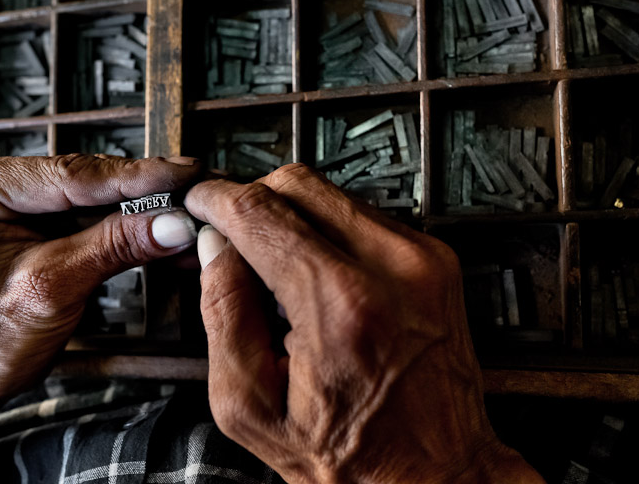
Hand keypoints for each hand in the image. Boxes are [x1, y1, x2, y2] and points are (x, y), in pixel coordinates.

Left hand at [0, 153, 200, 407]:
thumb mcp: (53, 289)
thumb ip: (114, 247)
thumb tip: (173, 223)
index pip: (69, 174)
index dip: (134, 176)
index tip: (182, 173)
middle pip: (87, 180)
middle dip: (146, 191)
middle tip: (198, 189)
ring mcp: (16, 199)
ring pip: (98, 197)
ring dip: (146, 210)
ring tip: (192, 212)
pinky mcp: (39, 220)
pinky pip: (95, 218)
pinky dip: (132, 229)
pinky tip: (169, 234)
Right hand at [186, 164, 543, 483]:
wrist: (440, 471)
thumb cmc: (353, 455)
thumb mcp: (252, 407)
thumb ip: (223, 315)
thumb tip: (215, 248)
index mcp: (341, 307)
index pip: (260, 212)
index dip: (216, 199)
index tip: (198, 202)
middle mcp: (391, 268)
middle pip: (298, 184)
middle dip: (252, 199)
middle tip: (231, 234)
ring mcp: (421, 258)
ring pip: (331, 193)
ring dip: (292, 216)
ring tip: (277, 271)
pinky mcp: (435, 258)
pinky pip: (363, 216)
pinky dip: (328, 232)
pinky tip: (317, 277)